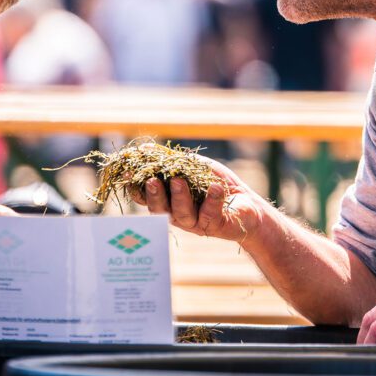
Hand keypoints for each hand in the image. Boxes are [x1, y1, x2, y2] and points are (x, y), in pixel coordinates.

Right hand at [135, 157, 265, 241]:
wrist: (247, 204)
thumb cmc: (216, 184)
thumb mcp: (194, 168)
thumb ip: (171, 161)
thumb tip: (144, 149)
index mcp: (168, 201)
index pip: (146, 198)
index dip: (136, 187)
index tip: (128, 173)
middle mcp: (177, 215)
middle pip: (159, 209)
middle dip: (154, 195)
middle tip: (151, 181)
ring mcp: (196, 223)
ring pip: (182, 214)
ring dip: (180, 196)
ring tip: (179, 181)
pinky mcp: (215, 226)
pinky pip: (211, 213)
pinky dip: (213, 199)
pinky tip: (216, 187)